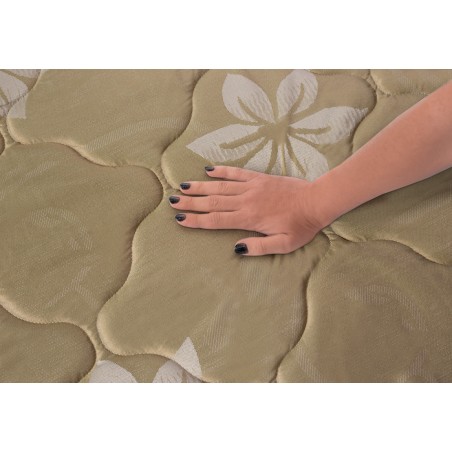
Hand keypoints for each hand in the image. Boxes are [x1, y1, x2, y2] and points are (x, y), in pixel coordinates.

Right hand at [168, 165, 323, 256]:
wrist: (316, 201)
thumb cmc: (301, 226)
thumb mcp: (284, 244)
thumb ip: (260, 247)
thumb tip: (236, 248)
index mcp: (250, 219)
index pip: (217, 220)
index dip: (197, 220)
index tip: (180, 218)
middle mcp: (246, 201)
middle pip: (213, 202)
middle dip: (191, 202)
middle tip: (172, 200)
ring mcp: (252, 187)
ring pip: (220, 187)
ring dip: (200, 187)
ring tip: (183, 186)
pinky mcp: (259, 178)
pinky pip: (236, 173)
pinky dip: (222, 171)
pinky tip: (209, 170)